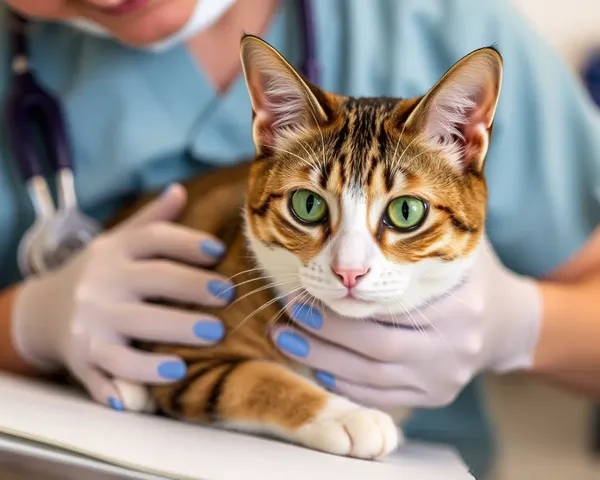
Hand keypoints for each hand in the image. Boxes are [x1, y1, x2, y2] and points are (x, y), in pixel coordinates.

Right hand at [11, 184, 232, 409]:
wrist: (42, 314)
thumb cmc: (99, 274)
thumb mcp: (117, 242)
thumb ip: (150, 221)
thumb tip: (180, 190)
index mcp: (114, 251)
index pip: (153, 238)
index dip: (188, 242)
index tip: (219, 250)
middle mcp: (101, 282)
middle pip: (153, 279)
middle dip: (193, 286)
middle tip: (227, 295)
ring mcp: (91, 321)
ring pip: (136, 326)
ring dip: (176, 330)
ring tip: (213, 336)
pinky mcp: (83, 357)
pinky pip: (114, 369)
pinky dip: (141, 376)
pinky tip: (175, 374)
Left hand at [271, 239, 541, 408]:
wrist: (508, 322)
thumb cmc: (471, 273)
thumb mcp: (460, 244)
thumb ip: (423, 225)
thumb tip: (364, 190)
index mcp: (461, 305)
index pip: (391, 309)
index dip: (343, 304)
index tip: (305, 290)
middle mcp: (455, 348)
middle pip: (377, 347)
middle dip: (324, 334)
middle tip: (285, 316)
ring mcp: (445, 379)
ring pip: (372, 378)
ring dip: (323, 360)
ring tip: (285, 340)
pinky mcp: (434, 397)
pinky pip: (381, 397)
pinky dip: (344, 383)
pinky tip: (317, 365)